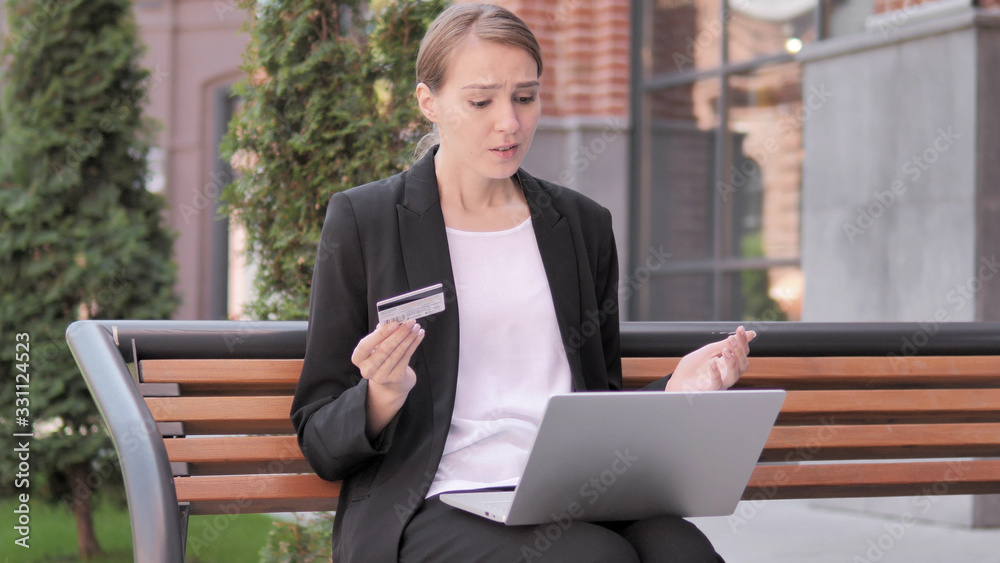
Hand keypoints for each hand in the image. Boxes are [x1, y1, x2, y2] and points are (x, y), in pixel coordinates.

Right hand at [351, 320, 424, 437]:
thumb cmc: (382, 356)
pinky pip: (406, 358)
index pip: (366, 345)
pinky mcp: (395, 378)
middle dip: (399, 334)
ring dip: (409, 338)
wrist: (390, 379)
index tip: (395, 323)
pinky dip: (414, 345)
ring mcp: (381, 376)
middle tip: (410, 322)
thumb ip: (381, 332)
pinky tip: (419, 336)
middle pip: (384, 349)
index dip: (380, 334)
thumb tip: (392, 320)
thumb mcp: (376, 345)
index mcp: (358, 358)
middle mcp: (367, 369)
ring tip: (416, 328)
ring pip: (397, 353)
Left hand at [665, 325, 755, 391]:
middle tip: (731, 339)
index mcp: (728, 364)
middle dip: (739, 351)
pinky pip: (717, 384)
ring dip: (732, 362)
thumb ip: (727, 343)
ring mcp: (719, 384)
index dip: (743, 341)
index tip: (740, 329)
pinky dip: (716, 372)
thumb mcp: (709, 351)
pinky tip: (712, 362)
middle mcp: (727, 375)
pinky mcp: (708, 391)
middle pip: (743, 366)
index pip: (742, 353)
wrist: (677, 381)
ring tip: (725, 350)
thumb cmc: (693, 368)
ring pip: (734, 376)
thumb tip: (751, 333)